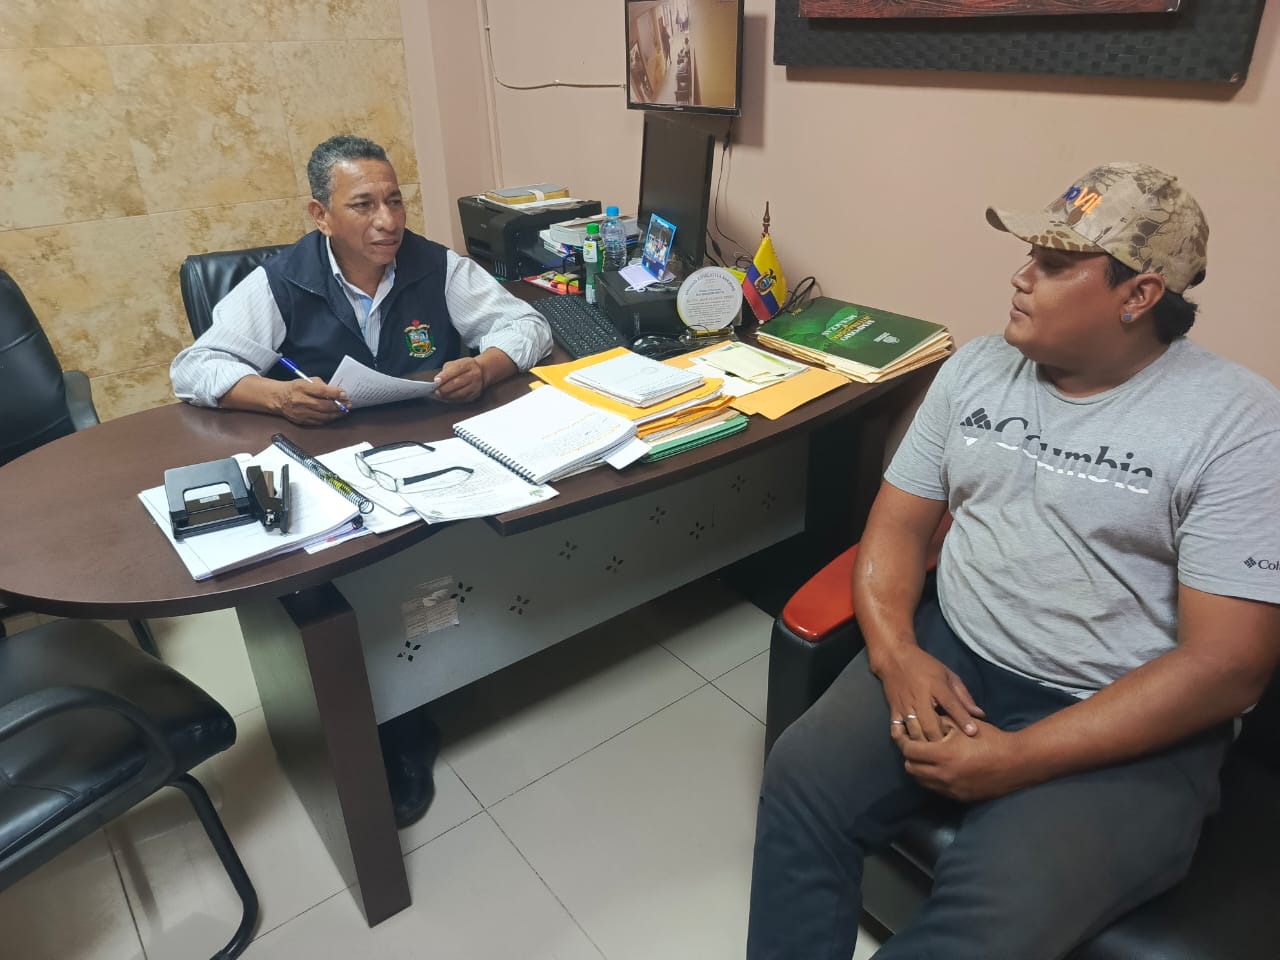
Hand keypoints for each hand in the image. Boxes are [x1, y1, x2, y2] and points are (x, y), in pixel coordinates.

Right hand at [276, 378, 347, 424]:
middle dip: (339, 405)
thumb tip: (336, 391)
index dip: (335, 393)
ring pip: (323, 416)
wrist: (278, 398)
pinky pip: (319, 422)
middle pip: (324, 405)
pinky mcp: (302, 421)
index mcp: (301, 388)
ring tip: (344, 410)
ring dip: (336, 413)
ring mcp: (301, 413)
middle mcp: (300, 401)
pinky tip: (334, 415)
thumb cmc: (294, 388)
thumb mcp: (306, 380)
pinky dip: (329, 419)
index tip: (344, 394)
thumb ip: (321, 385)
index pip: (321, 391)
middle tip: (348, 404)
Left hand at [433, 357, 486, 403]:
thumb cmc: (464, 368)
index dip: (445, 376)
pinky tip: (446, 398)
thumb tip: (437, 381)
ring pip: (460, 393)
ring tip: (439, 395)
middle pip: (457, 383)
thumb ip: (446, 371)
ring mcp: (476, 385)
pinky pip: (462, 399)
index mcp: (468, 364)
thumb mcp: (456, 363)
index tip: (436, 381)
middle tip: (436, 391)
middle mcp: (474, 374)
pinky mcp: (475, 395)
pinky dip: (452, 400)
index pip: (455, 370)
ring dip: (447, 395)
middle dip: (445, 388)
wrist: (481, 372)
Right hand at [872, 644, 984, 741]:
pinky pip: (897, 731)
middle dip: (942, 740)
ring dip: (926, 744)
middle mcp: (919, 697)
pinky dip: (906, 741)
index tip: (973, 732)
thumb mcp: (948, 675)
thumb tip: (980, 714)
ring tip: (936, 752)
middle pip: (931, 725)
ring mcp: (905, 705)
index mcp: (936, 685)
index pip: (951, 704)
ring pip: (915, 731)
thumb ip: (963, 696)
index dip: (963, 719)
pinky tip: (915, 747)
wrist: (894, 657)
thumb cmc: (925, 665)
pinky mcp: (893, 710)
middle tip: (952, 749)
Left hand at [891, 719, 1024, 801]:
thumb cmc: (990, 739)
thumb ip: (940, 722)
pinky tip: (940, 768)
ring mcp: (951, 789)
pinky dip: (932, 779)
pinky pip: (936, 789)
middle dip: (910, 756)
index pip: (909, 751)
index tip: (902, 734)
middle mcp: (944, 775)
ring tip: (927, 757)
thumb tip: (922, 720)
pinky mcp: (959, 797)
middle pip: (911, 768)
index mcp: (944, 755)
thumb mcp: (963, 725)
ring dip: (920, 769)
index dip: (903, 741)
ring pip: (921, 781)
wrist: (1016, 763)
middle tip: (915, 745)